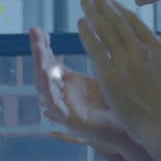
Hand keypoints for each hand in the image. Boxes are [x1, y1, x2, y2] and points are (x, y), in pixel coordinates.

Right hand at [29, 27, 126, 150]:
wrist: (126, 131)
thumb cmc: (113, 107)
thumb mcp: (97, 80)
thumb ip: (85, 65)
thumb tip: (83, 42)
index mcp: (68, 85)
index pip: (50, 61)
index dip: (44, 45)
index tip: (38, 29)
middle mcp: (62, 96)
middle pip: (44, 70)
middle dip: (38, 51)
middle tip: (34, 31)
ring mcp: (64, 109)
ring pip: (45, 86)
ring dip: (40, 65)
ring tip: (38, 47)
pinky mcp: (70, 121)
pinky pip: (55, 104)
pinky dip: (49, 89)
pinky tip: (47, 72)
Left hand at [78, 0, 160, 146]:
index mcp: (157, 47)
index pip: (134, 22)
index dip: (119, 9)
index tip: (109, 1)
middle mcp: (141, 50)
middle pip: (117, 21)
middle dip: (103, 5)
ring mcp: (125, 62)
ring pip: (106, 31)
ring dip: (93, 13)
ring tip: (84, 2)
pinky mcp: (111, 76)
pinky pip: (96, 49)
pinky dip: (88, 34)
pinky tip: (81, 24)